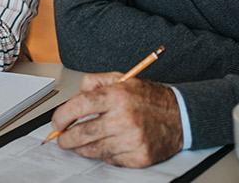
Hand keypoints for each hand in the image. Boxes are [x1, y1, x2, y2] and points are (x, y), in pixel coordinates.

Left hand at [51, 72, 182, 167]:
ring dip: (81, 148)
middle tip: (61, 138)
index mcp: (118, 96)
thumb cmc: (150, 98)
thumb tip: (77, 94)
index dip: (62, 116)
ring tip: (79, 143)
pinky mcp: (138, 157)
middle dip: (65, 138)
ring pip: (93, 150)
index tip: (56, 122)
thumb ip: (97, 81)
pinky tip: (106, 145)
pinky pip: (110, 160)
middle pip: (82, 133)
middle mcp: (124, 118)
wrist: (181, 117)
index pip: (79, 106)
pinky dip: (104, 154)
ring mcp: (132, 140)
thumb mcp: (124, 79)